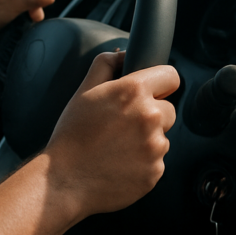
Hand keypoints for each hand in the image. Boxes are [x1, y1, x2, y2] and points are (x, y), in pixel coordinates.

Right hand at [43, 51, 177, 218]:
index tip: (151, 90)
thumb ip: (105, 65)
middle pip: (168, 109)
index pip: (170, 75)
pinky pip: (156, 161)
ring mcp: (155, 147)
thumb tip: (123, 56)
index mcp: (133, 92)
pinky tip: (119, 162)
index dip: (160, 82)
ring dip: (146, 139)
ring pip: (162, 136)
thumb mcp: (83, 91)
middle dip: (151, 113)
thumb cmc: (72, 135)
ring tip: (116, 146)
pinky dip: (142, 161)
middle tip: (122, 123)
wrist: (65, 179)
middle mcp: (150, 117)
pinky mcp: (156, 171)